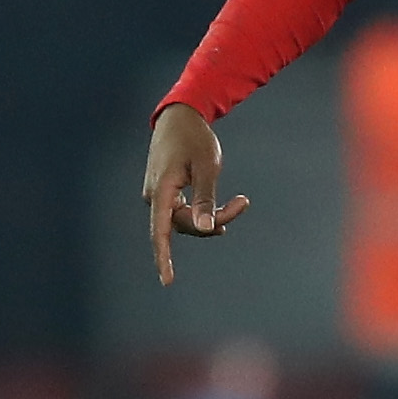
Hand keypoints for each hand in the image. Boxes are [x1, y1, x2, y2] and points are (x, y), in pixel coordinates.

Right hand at [140, 103, 249, 285]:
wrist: (179, 117)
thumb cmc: (194, 139)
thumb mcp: (207, 166)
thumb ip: (205, 198)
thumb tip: (205, 227)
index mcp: (162, 190)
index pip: (160, 232)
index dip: (164, 258)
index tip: (167, 281)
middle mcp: (155, 197)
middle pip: (184, 225)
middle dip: (214, 221)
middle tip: (242, 202)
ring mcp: (159, 196)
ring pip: (186, 220)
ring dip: (211, 216)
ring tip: (239, 202)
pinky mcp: (166, 193)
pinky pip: (184, 211)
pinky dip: (203, 212)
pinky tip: (220, 215)